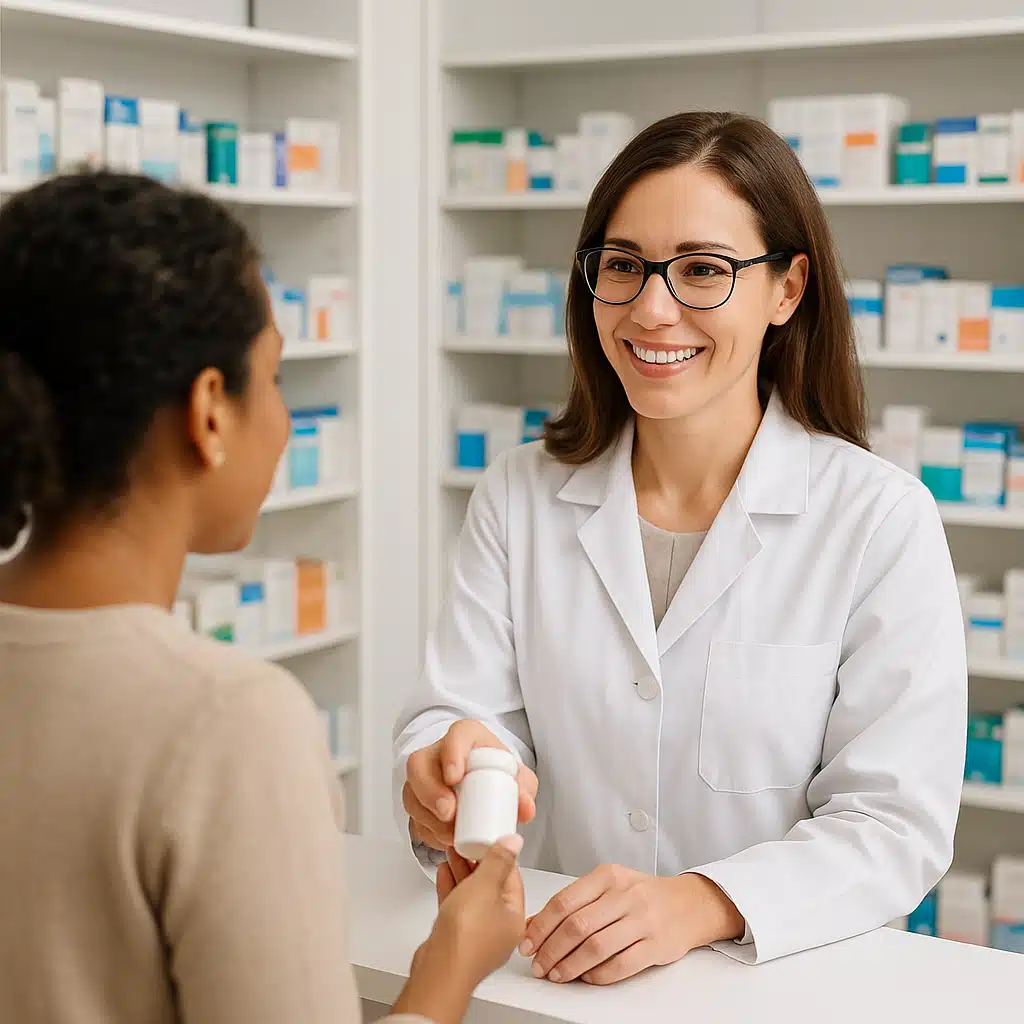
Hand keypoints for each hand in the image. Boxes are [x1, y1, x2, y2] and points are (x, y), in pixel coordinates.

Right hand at [402, 719, 537, 850]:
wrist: (483, 779)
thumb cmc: (497, 772)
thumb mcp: (516, 777)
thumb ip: (524, 790)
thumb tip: (525, 809)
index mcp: (465, 736)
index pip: (454, 737)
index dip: (451, 755)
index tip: (455, 778)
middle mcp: (437, 752)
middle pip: (419, 765)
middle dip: (430, 792)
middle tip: (449, 814)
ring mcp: (422, 776)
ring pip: (411, 792)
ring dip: (427, 817)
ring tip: (449, 835)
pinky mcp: (416, 799)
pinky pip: (412, 815)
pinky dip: (426, 830)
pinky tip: (441, 840)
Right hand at [433, 835, 526, 979]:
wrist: (439, 970)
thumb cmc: (466, 938)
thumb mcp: (485, 886)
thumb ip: (498, 861)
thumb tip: (513, 843)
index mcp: (515, 918)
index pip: (512, 878)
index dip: (499, 855)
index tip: (488, 841)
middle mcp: (499, 929)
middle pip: (491, 886)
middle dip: (477, 863)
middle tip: (467, 846)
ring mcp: (477, 936)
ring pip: (472, 897)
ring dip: (463, 874)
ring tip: (453, 855)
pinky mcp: (457, 939)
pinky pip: (457, 907)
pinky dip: (452, 889)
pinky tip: (444, 874)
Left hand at [520, 866, 744, 985]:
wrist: (688, 904)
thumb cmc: (642, 894)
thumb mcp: (607, 886)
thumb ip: (574, 902)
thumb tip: (536, 923)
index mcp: (608, 876)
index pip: (565, 901)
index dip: (541, 926)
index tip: (527, 943)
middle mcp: (625, 895)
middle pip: (577, 926)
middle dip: (551, 950)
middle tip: (538, 965)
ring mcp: (642, 920)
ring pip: (596, 947)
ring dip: (570, 966)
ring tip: (557, 975)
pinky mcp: (656, 945)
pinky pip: (621, 965)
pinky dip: (599, 975)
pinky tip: (587, 978)